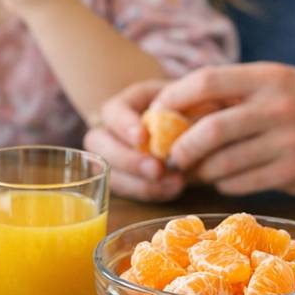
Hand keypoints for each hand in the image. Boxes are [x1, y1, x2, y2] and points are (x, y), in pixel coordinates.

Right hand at [84, 79, 185, 201]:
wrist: (196, 131)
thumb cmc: (193, 110)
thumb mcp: (192, 102)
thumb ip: (185, 111)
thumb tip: (187, 123)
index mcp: (126, 104)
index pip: (111, 111)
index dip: (123, 124)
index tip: (143, 137)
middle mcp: (111, 130)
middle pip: (98, 144)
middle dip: (127, 160)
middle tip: (157, 169)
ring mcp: (113, 156)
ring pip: (108, 171)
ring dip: (139, 183)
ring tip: (175, 183)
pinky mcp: (123, 178)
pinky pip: (126, 190)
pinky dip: (150, 193)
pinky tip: (173, 189)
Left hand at [154, 63, 294, 195]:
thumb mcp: (278, 81)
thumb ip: (234, 92)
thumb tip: (176, 110)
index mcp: (267, 77)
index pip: (206, 81)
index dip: (174, 98)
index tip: (156, 114)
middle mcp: (277, 108)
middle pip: (210, 130)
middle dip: (182, 147)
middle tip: (171, 157)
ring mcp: (289, 142)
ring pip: (224, 163)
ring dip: (202, 170)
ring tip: (196, 171)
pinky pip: (244, 183)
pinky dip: (226, 184)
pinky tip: (226, 180)